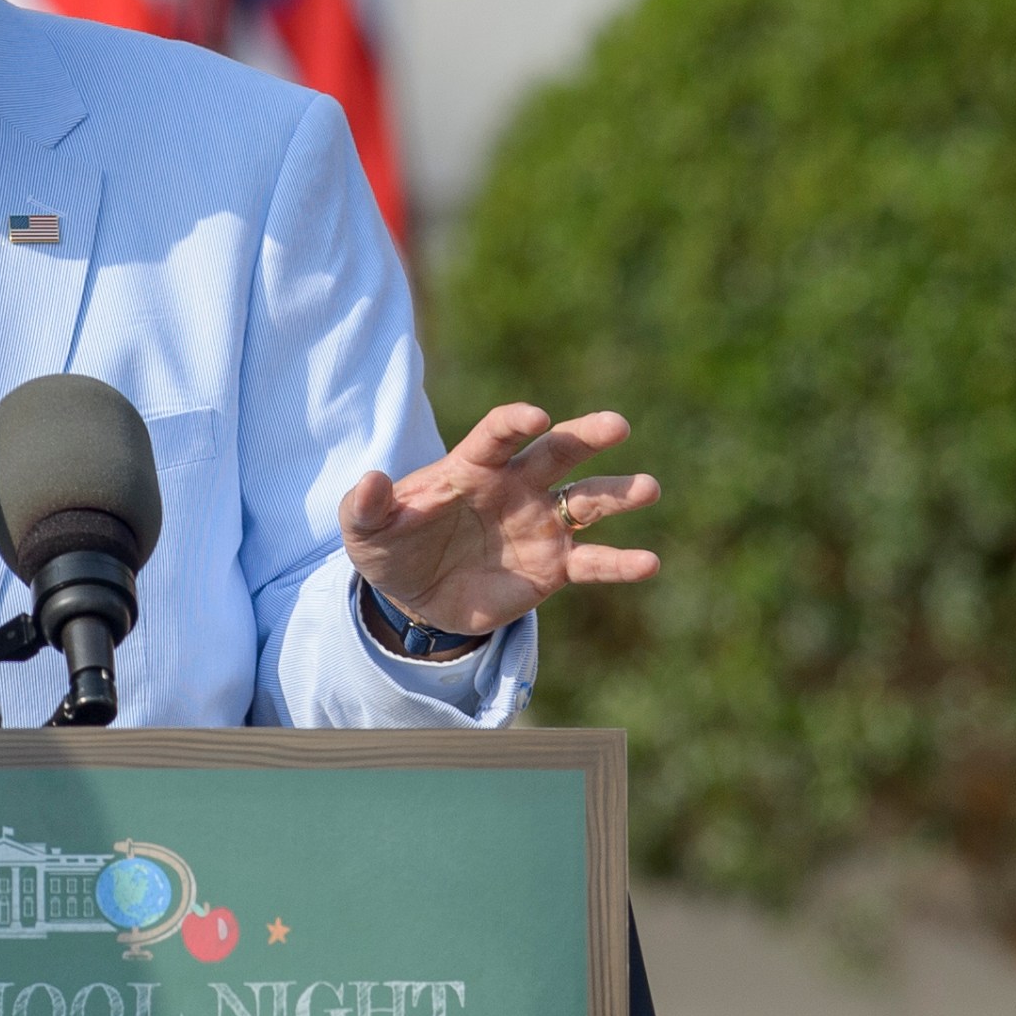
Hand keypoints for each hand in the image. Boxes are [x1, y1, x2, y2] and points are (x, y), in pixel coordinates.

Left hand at [340, 403, 659, 644]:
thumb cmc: (390, 548)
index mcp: (472, 467)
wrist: (414, 598)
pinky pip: (593, 562)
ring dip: (619, 493)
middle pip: (557, 453)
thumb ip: (366, 506)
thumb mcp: (365, 532)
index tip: (535, 417)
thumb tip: (369, 481)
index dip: (515, 423)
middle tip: (616, 424)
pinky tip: (649, 563)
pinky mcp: (554, 568)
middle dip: (586, 436)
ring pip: (588, 502)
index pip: (498, 435)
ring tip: (649, 487)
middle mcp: (516, 487)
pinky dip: (621, 563)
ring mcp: (540, 525)